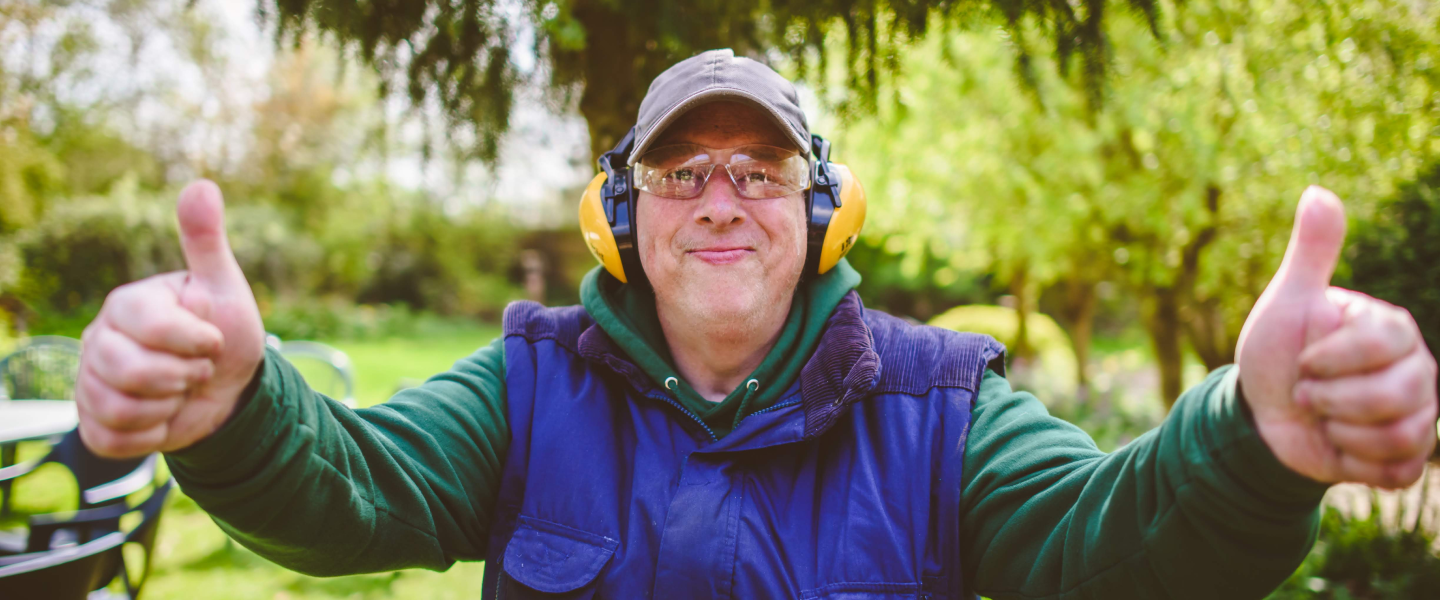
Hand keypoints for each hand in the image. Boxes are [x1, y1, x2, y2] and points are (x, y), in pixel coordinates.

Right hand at [77, 180, 265, 457]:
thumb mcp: (225, 288)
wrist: (228, 390)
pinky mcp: (94, 421)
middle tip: (199, 371)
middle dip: (180, 377)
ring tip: (181, 390)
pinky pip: (113, 440)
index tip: (214, 342)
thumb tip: (201, 185)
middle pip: (128, 371)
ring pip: (119, 407)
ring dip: (167, 406)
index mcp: (127, 304)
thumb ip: (206, 242)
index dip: (194, 342)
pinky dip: (152, 434)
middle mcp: (99, 339)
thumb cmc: (226, 333)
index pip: (151, 327)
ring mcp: (90, 381)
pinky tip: (165, 415)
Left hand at [1236, 186, 1437, 488]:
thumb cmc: (1279, 352)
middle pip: (1396, 397)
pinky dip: (1355, 464)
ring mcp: (1420, 415)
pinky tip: (1336, 446)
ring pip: (1398, 436)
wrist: (1265, 413)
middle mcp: (1418, 370)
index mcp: (1393, 329)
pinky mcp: (1407, 456)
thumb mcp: (1287, 301)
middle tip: (1307, 394)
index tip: (1303, 361)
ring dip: (1340, 432)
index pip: (1383, 347)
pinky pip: (1397, 472)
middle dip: (1331, 400)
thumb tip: (1319, 191)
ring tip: (1322, 418)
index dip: (1331, 360)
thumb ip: (1312, 252)